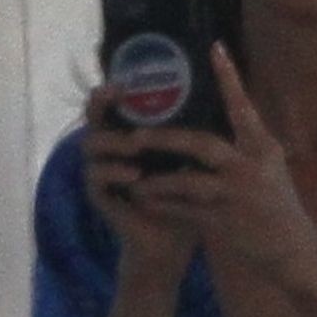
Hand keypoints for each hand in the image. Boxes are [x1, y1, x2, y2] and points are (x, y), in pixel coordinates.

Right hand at [81, 84, 196, 285]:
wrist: (174, 239)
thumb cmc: (186, 195)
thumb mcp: (192, 159)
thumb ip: (194, 131)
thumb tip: (225, 93)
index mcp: (130, 133)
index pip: (115, 103)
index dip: (115, 88)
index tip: (127, 77)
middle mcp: (110, 147)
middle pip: (93, 116)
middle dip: (102, 104)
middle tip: (117, 95)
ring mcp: (100, 169)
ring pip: (91, 145)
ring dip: (113, 142)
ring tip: (134, 144)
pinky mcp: (100, 194)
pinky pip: (97, 177)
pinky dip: (116, 173)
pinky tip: (135, 174)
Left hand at [125, 45, 316, 300]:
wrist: (292, 250)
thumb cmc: (277, 203)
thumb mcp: (271, 166)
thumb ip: (247, 143)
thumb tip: (223, 112)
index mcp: (264, 149)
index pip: (244, 107)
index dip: (230, 78)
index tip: (215, 48)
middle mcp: (251, 168)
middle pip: (201, 145)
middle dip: (166, 139)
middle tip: (136, 135)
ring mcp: (236, 196)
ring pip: (186, 183)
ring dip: (157, 181)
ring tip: (134, 179)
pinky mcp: (224, 222)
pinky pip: (184, 210)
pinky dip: (163, 206)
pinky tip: (145, 201)